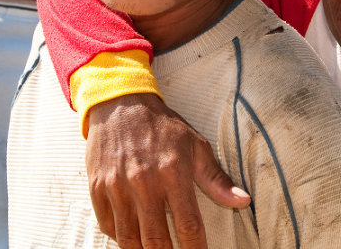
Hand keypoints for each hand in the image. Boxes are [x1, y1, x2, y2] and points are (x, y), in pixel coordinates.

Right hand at [85, 93, 249, 247]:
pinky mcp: (97, 188)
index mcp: (173, 172)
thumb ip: (217, 179)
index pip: (189, 225)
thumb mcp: (196, 145)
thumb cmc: (163, 126)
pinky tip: (132, 236)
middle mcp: (144, 182)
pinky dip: (120, 238)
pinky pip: (106, 226)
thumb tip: (243, 201)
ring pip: (128, 239)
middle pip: (156, 240)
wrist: (121, 104)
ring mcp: (117, 186)